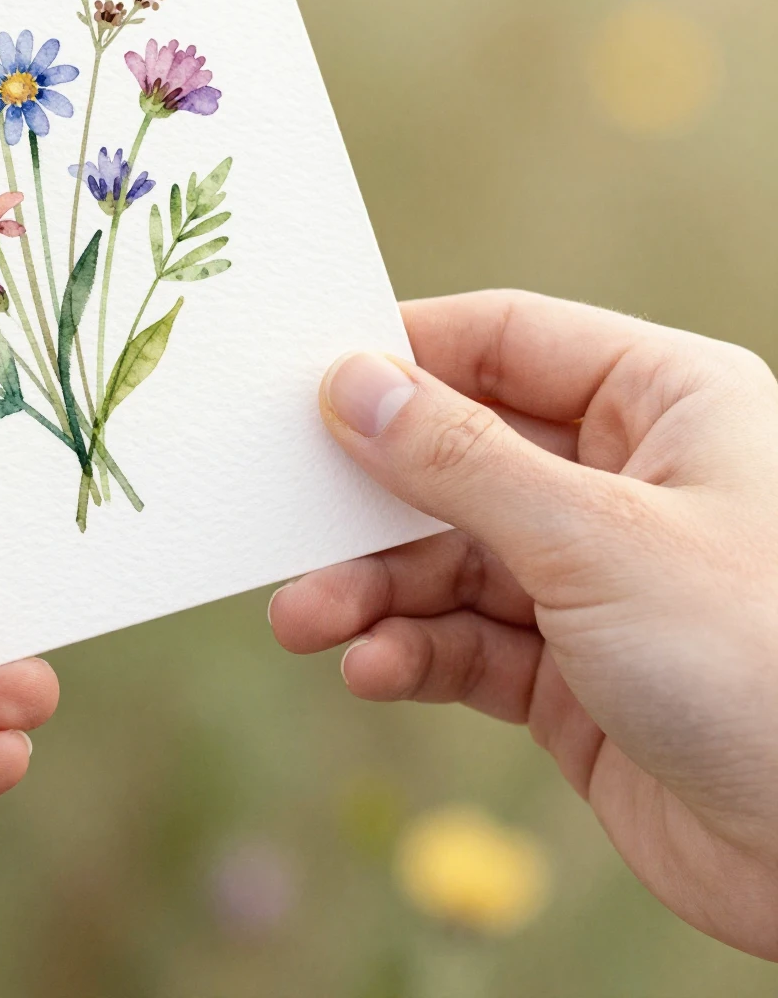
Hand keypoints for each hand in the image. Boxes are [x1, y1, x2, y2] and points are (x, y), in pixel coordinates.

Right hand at [270, 291, 777, 958]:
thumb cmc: (763, 662)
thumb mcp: (594, 541)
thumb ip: (457, 459)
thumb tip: (350, 382)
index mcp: (662, 403)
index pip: (502, 341)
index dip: (402, 357)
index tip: (304, 385)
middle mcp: (627, 479)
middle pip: (457, 456)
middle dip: (369, 503)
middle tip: (282, 525)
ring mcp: (597, 578)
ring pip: (449, 557)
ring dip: (373, 589)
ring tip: (307, 622)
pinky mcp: (574, 672)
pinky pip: (466, 640)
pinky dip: (412, 652)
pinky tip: (372, 669)